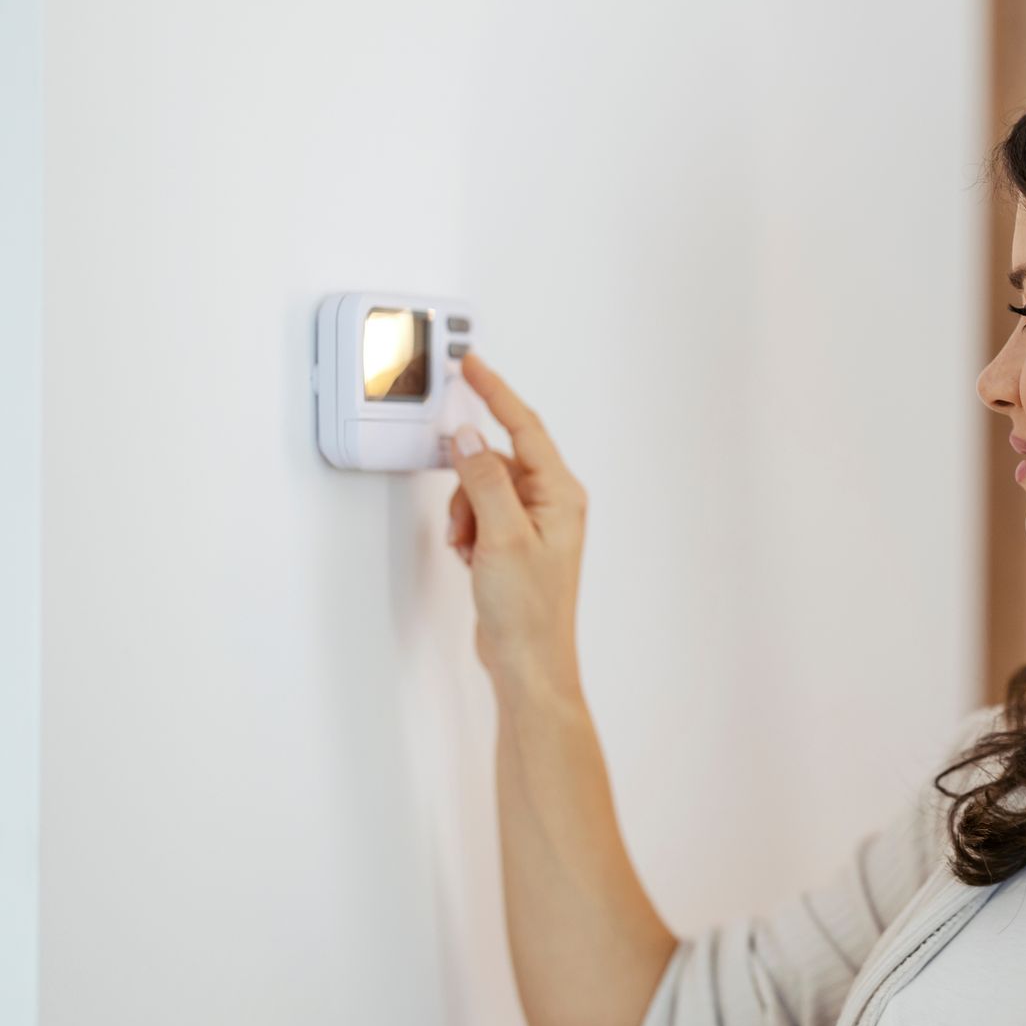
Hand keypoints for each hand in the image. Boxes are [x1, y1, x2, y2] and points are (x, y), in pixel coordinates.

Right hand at [444, 350, 587, 700]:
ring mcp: (533, 523)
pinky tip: (472, 559)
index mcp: (561, 494)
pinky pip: (480, 514)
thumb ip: (483, 480)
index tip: (472, 366)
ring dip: (465, 514)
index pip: (524, 427)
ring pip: (481, 488)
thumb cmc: (528, 609)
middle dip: (468, 486)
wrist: (527, 659)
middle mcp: (552, 503)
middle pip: (495, 461)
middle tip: (466, 521)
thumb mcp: (501, 536)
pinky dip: (467, 530)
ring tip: (472, 550)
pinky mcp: (514, 541)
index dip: (496, 393)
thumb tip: (466, 438)